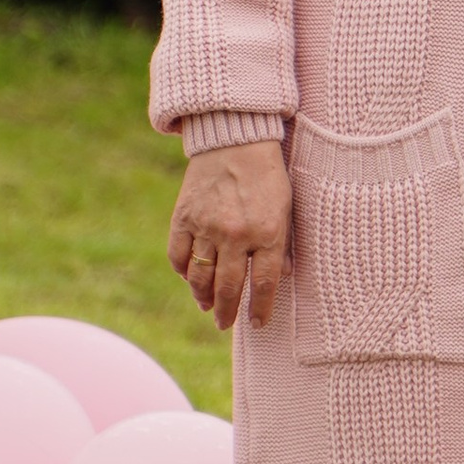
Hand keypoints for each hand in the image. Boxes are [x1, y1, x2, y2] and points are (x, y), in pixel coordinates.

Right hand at [168, 140, 291, 329]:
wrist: (235, 139)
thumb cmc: (267, 175)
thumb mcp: (285, 207)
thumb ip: (284, 243)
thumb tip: (283, 276)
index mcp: (268, 232)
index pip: (264, 284)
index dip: (259, 309)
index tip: (257, 324)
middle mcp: (236, 234)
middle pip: (228, 287)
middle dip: (227, 312)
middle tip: (225, 324)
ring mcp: (207, 226)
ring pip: (200, 277)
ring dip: (203, 297)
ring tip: (208, 307)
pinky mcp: (184, 217)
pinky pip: (178, 255)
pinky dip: (183, 271)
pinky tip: (190, 278)